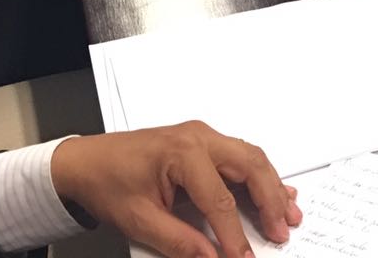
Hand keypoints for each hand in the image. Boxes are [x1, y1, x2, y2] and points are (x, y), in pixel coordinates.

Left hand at [50, 122, 299, 257]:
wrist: (87, 162)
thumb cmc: (109, 184)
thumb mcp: (140, 221)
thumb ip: (179, 242)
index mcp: (182, 154)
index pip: (219, 200)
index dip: (234, 235)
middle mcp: (199, 138)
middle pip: (249, 165)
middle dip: (270, 199)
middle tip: (283, 230)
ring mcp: (203, 136)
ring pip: (251, 156)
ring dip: (272, 184)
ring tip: (290, 212)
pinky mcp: (203, 142)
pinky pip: (240, 155)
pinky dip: (260, 174)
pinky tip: (275, 189)